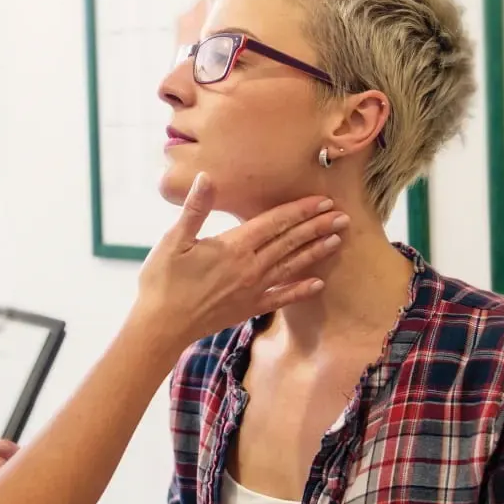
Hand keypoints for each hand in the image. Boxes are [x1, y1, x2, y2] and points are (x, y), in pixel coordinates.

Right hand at [130, 173, 347, 349]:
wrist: (161, 326)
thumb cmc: (162, 281)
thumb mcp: (173, 240)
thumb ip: (195, 209)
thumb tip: (206, 177)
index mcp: (234, 247)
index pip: (274, 222)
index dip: (300, 210)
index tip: (323, 200)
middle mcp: (250, 267)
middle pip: (290, 242)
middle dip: (317, 227)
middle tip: (342, 216)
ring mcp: (252, 290)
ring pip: (291, 266)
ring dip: (315, 252)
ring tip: (337, 240)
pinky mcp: (248, 308)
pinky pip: (281, 298)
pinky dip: (300, 290)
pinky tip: (318, 284)